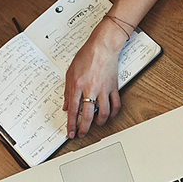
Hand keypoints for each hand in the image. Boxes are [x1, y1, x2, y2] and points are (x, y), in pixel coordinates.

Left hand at [64, 19, 124, 137]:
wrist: (102, 47)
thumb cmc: (86, 57)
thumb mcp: (70, 73)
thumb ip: (68, 92)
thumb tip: (66, 107)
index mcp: (77, 85)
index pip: (73, 110)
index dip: (71, 124)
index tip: (70, 133)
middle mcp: (90, 89)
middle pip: (87, 115)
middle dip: (83, 128)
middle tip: (82, 134)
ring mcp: (103, 89)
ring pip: (103, 113)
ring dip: (99, 123)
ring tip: (95, 125)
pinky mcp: (114, 87)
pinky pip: (115, 105)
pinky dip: (112, 113)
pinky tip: (108, 115)